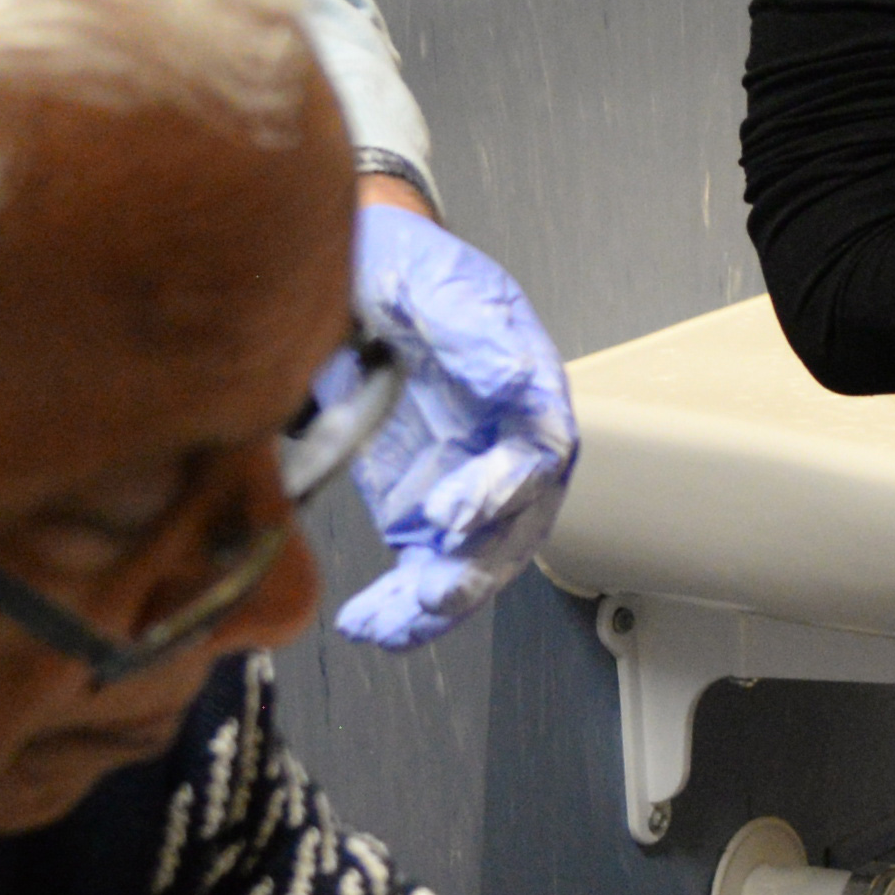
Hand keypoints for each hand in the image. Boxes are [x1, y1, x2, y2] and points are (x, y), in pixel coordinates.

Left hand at [334, 201, 578, 648]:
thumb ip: (472, 328)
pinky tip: (370, 625)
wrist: (356, 278)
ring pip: (473, 560)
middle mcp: (504, 444)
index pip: (538, 451)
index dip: (503, 490)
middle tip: (430, 595)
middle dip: (475, 568)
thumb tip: (514, 379)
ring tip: (385, 625)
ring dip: (435, 602)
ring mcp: (464, 479)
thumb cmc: (404, 269)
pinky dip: (402, 607)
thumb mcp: (431, 279)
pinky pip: (425, 569)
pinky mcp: (420, 505)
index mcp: (524, 386)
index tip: (453, 513)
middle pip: (516, 523)